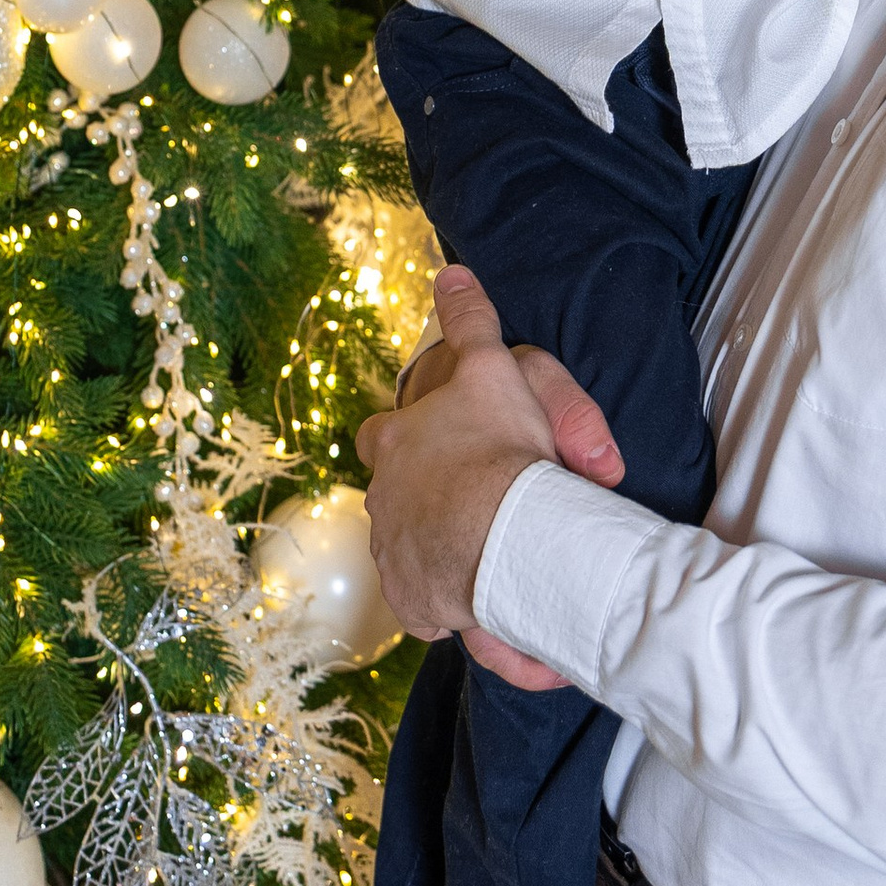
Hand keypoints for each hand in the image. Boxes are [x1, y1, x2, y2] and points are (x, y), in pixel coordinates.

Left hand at [359, 269, 622, 687]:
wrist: (505, 530)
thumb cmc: (499, 448)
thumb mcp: (489, 365)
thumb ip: (470, 319)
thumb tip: (451, 274)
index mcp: (391, 445)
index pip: (381, 435)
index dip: (404, 439)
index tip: (432, 446)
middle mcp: (381, 503)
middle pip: (394, 502)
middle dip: (424, 506)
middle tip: (475, 510)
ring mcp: (395, 557)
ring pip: (414, 555)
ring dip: (445, 558)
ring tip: (497, 562)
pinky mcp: (418, 607)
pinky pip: (436, 612)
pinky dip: (460, 612)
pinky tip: (496, 610)